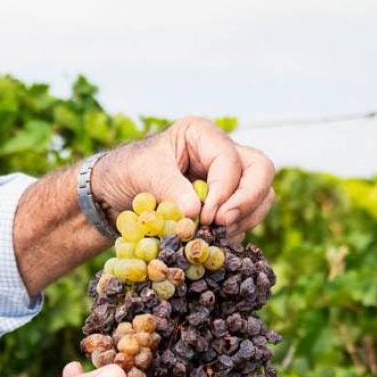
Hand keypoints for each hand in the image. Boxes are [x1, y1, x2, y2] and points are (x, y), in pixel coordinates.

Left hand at [91, 117, 275, 236]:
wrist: (114, 191)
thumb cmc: (127, 171)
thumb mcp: (143, 173)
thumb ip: (169, 188)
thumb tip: (195, 211)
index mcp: (202, 134)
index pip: (230, 160)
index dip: (224, 190)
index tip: (208, 216)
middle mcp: (221, 151)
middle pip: (260, 171)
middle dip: (247, 200)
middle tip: (223, 225)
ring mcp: (227, 177)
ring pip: (262, 193)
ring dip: (246, 217)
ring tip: (218, 236)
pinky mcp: (226, 201)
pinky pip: (247, 214)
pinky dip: (237, 229)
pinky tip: (215, 241)